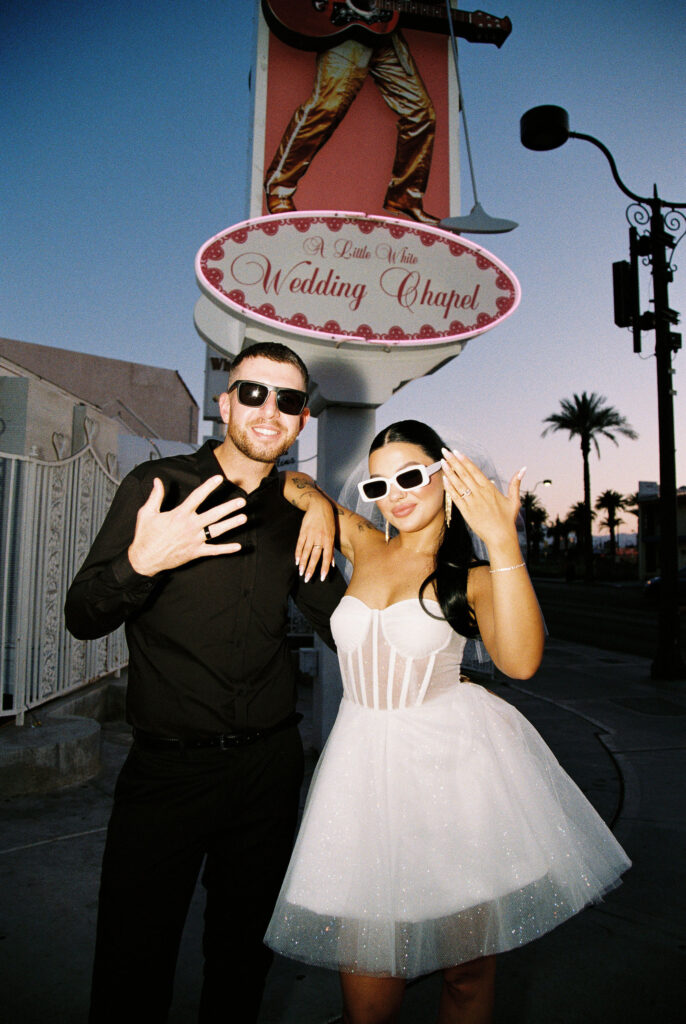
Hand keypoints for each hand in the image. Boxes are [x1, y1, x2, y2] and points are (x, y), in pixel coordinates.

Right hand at [128, 476, 246, 575]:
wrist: (145, 559)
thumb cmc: (145, 535)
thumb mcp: (147, 513)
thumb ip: (155, 496)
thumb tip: (157, 480)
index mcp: (179, 514)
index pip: (197, 497)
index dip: (208, 486)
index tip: (219, 478)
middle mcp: (190, 526)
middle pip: (213, 514)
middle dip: (229, 507)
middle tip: (242, 501)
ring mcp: (194, 540)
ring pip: (217, 531)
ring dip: (231, 524)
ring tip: (244, 518)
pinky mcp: (195, 552)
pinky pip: (214, 551)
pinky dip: (226, 549)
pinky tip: (238, 547)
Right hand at [295, 491, 335, 581]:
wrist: (319, 506)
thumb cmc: (328, 521)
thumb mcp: (332, 534)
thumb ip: (331, 550)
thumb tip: (332, 564)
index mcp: (329, 540)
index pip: (327, 557)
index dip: (325, 568)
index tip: (322, 578)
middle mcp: (320, 538)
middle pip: (315, 556)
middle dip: (311, 569)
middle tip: (307, 578)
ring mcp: (311, 535)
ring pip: (306, 552)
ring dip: (303, 563)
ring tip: (301, 572)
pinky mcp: (303, 531)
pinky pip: (300, 544)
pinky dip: (298, 553)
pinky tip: (296, 561)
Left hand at [441, 448, 524, 549]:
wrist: (500, 537)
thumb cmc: (507, 519)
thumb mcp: (514, 500)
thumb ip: (516, 483)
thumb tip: (523, 469)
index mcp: (490, 488)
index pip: (474, 470)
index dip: (464, 460)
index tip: (457, 452)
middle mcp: (479, 493)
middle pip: (464, 474)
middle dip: (453, 461)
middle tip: (445, 451)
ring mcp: (471, 502)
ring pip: (458, 484)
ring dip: (449, 472)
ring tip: (442, 462)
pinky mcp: (466, 511)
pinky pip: (455, 497)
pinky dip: (449, 487)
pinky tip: (444, 479)